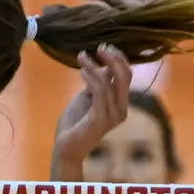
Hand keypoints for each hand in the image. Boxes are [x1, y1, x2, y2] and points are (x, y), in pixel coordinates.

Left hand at [49, 46, 131, 180]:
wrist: (66, 146)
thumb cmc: (76, 121)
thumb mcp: (89, 96)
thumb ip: (99, 82)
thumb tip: (106, 64)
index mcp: (120, 103)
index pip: (127, 75)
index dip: (119, 58)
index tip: (104, 47)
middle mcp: (121, 109)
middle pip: (125, 76)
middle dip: (114, 58)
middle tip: (99, 47)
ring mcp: (112, 116)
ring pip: (109, 82)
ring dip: (94, 66)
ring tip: (81, 56)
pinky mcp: (99, 119)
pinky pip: (99, 92)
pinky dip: (91, 78)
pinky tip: (81, 70)